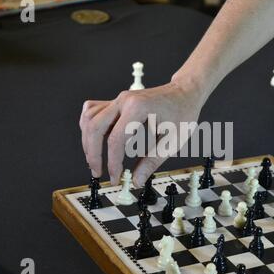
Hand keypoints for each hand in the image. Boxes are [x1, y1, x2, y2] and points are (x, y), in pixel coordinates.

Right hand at [80, 80, 206, 186]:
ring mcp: (118, 99)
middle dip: (93, 153)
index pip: (116, 139)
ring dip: (88, 141)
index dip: (113, 163)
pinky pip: (93, 111)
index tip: (116, 178)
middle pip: (95, 127)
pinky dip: (89, 127)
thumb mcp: (172, 141)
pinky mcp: (117, 102)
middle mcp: (124, 100)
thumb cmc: (183, 113)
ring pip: (89, 118)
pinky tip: (94, 141)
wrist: (185, 93)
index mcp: (138, 108)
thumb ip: (152, 162)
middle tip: (98, 172)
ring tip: (94, 160)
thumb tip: (136, 181)